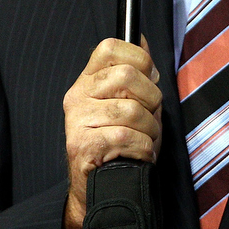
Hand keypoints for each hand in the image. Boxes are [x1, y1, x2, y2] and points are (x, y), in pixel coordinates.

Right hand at [62, 36, 161, 228]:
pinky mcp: (82, 146)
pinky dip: (144, 148)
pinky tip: (138, 154)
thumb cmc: (119, 143)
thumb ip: (136, 73)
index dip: (139, 57)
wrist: (98, 188)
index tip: (149, 78)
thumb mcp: (128, 102)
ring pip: (132, 110)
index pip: (110, 47)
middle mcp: (77, 96)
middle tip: (150, 117)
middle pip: (127, 75)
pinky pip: (128, 137)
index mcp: (88, 81)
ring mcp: (77, 121)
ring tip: (145, 140)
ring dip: (150, 130)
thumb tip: (143, 40)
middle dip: (152, 98)